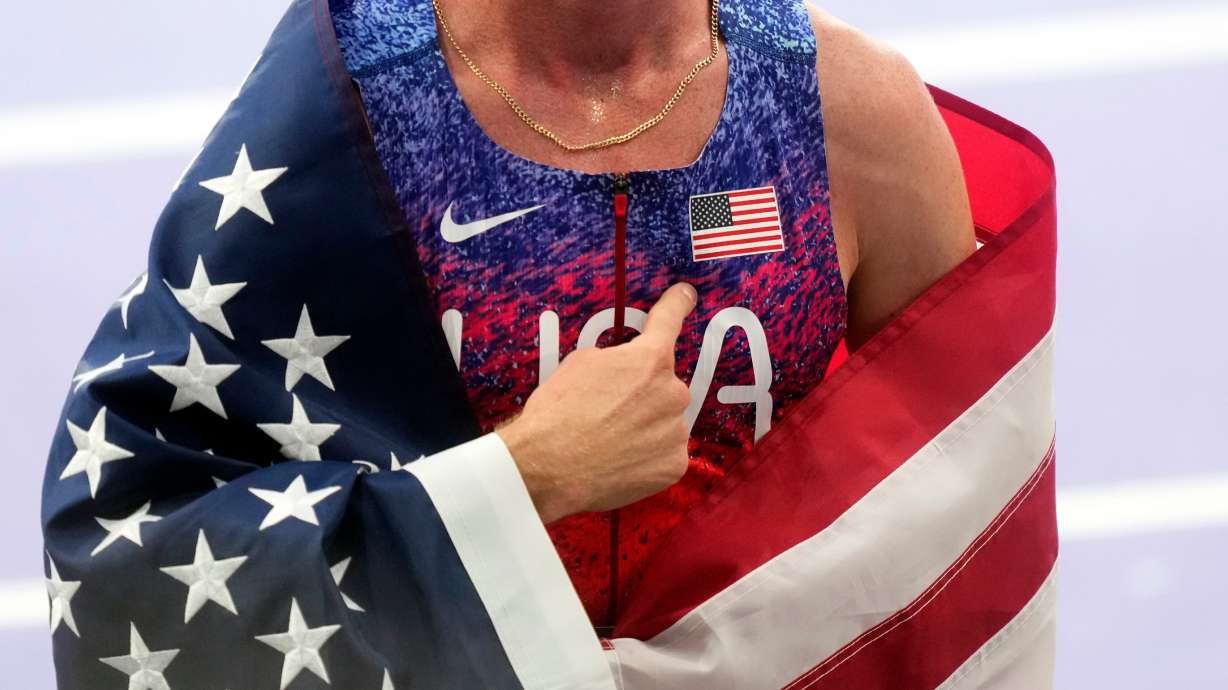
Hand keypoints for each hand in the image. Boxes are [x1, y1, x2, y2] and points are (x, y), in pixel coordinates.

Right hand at [496, 282, 697, 524]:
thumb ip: (616, 359)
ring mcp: (676, 432)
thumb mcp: (579, 363)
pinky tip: (621, 461)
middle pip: (663, 385)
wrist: (547, 468)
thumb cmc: (557, 412)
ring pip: (665, 422)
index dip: (677, 303)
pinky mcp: (674, 465)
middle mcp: (672, 392)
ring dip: (645, 426)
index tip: (687, 295)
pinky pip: (665, 453)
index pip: (669, 320)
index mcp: (649, 360)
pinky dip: (647, 456)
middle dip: (642, 393)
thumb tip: (625, 366)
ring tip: (609, 441)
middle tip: (608, 411)